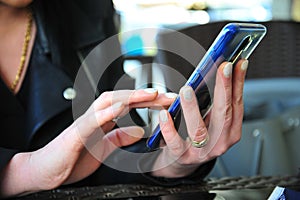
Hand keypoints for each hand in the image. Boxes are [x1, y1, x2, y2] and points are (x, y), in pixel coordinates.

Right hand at [0, 89, 174, 196]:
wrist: (46, 170)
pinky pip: (93, 120)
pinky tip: (122, 106)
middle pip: (124, 99)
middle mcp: (96, 116)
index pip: (130, 106)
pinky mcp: (77, 133)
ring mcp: (86, 122)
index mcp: (104, 120)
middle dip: (147, 96)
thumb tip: (139, 131)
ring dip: (131, 96)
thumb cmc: (73, 158)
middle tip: (169, 96)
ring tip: (151, 94)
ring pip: (110, 102)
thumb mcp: (105, 148)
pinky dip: (108, 111)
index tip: (169, 102)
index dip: (150, 102)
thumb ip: (120, 137)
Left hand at [152, 59, 248, 177]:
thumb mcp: (213, 117)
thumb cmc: (200, 135)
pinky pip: (175, 143)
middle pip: (224, 115)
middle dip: (224, 89)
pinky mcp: (183, 156)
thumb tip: (223, 72)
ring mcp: (202, 151)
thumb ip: (218, 100)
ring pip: (199, 130)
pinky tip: (164, 114)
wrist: (185, 160)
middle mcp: (220, 142)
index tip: (238, 63)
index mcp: (231, 130)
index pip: (237, 104)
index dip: (239, 83)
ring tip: (186, 90)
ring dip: (192, 109)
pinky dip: (169, 128)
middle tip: (223, 68)